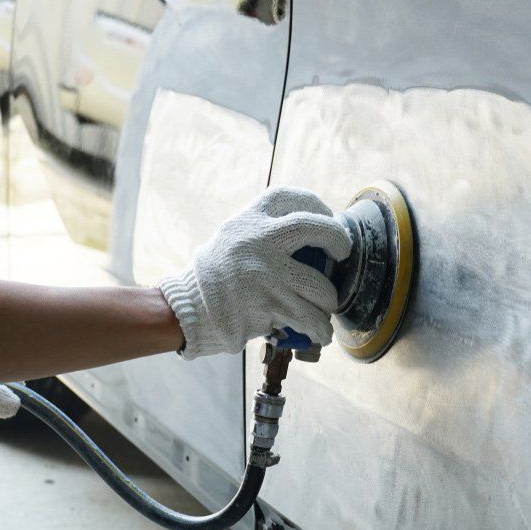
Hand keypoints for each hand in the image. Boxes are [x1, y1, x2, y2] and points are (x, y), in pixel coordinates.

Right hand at [159, 186, 351, 358]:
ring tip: (325, 305)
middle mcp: (259, 243)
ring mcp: (267, 275)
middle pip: (315, 228)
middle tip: (342, 252)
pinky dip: (320, 327)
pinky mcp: (269, 306)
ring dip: (329, 299)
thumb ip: (260, 232)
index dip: (314, 203)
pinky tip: (321, 332)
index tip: (327, 215)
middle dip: (338, 239)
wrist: (187, 311)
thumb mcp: (230, 240)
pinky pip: (309, 318)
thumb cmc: (212, 278)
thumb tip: (305, 232)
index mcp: (248, 222)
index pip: (288, 197)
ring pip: (319, 286)